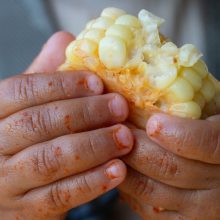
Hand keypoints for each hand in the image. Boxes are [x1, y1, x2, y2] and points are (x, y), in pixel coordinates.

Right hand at [0, 32, 133, 219]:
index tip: (98, 82)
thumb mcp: (30, 106)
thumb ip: (45, 76)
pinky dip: (92, 182)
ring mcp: (8, 182)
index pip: (21, 90)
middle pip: (38, 123)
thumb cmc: (27, 140)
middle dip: (84, 114)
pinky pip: (60, 195)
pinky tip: (119, 170)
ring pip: (51, 160)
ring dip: (93, 146)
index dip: (61, 84)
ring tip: (125, 137)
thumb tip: (66, 40)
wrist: (14, 188)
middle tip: (120, 107)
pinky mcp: (27, 211)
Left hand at [119, 114, 219, 219]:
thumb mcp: (213, 114)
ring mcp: (200, 211)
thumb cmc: (212, 134)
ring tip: (113, 145)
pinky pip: (145, 208)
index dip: (178, 133)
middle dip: (135, 146)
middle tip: (117, 129)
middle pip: (169, 167)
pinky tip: (124, 168)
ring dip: (124, 164)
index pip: (210, 143)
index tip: (153, 122)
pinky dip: (129, 186)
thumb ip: (193, 106)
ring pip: (149, 189)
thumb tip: (155, 83)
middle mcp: (219, 187)